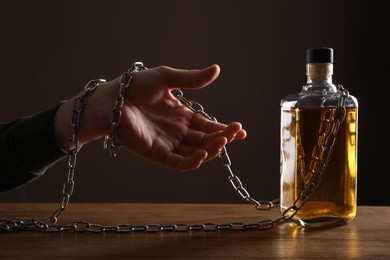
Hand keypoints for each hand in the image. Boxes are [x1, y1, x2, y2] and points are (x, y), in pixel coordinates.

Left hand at [55, 64, 245, 170]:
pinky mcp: (156, 154)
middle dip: (222, 138)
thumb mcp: (166, 78)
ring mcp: (168, 144)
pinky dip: (192, 162)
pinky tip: (203, 154)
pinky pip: (178, 163)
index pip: (208, 125)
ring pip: (195, 153)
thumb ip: (191, 79)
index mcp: (182, 115)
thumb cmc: (134, 87)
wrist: (110, 99)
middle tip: (235, 132)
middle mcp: (177, 132)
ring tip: (222, 141)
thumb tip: (217, 70)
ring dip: (210, 149)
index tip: (240, 129)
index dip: (224, 128)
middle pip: (205, 140)